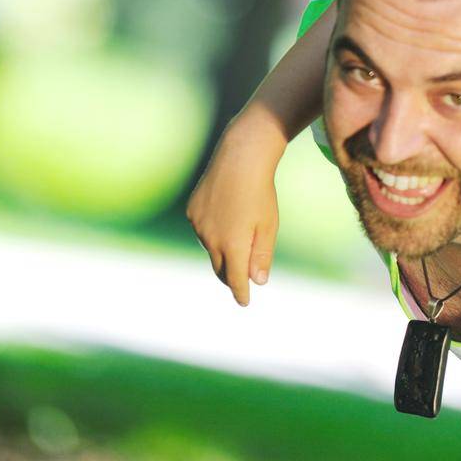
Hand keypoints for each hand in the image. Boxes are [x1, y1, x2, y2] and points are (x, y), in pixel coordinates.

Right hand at [185, 108, 283, 306]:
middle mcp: (211, 238)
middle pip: (220, 268)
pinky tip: (224, 219)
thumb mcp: (268, 225)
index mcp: (233, 245)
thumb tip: (258, 281)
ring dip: (222, 251)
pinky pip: (202, 230)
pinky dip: (212, 232)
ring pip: (210, 248)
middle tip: (240, 280)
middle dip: (230, 276)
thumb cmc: (261, 192)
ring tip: (235, 240)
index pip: (235, 280)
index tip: (245, 302)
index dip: (241, 293)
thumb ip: (261, 255)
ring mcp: (198, 225)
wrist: (240, 158)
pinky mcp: (192, 211)